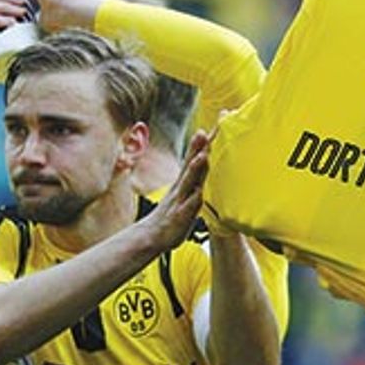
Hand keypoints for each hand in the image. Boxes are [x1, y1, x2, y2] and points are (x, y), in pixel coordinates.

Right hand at [139, 132, 209, 251]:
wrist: (151, 236)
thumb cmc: (172, 214)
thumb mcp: (186, 192)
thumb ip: (195, 177)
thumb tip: (204, 160)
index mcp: (184, 182)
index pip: (195, 159)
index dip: (203, 144)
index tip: (213, 128)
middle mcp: (181, 188)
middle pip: (190, 165)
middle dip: (198, 149)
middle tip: (203, 132)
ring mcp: (179, 201)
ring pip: (188, 183)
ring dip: (195, 169)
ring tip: (202, 156)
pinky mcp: (179, 216)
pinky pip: (187, 207)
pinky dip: (193, 198)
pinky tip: (199, 192)